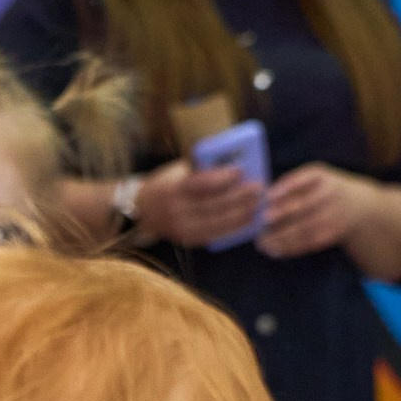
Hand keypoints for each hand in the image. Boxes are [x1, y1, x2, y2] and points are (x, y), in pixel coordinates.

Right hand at [134, 158, 265, 248]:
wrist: (142, 211)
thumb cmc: (165, 184)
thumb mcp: (177, 171)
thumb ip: (200, 168)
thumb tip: (231, 161)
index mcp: (172, 189)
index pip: (200, 184)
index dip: (222, 178)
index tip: (240, 171)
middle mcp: (176, 211)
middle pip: (212, 205)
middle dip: (238, 197)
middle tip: (258, 188)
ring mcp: (181, 228)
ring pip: (216, 223)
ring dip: (240, 215)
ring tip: (257, 206)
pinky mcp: (187, 239)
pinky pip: (214, 235)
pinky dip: (232, 229)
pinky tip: (246, 222)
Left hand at [257, 161, 368, 258]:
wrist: (361, 207)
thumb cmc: (326, 190)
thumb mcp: (315, 178)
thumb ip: (293, 183)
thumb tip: (262, 197)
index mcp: (321, 176)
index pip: (302, 180)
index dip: (285, 188)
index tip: (267, 197)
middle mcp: (329, 194)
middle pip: (302, 206)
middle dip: (280, 214)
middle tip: (260, 222)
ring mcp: (332, 215)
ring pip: (303, 228)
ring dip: (281, 237)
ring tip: (262, 243)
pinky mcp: (332, 234)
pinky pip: (308, 242)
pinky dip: (290, 248)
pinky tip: (274, 250)